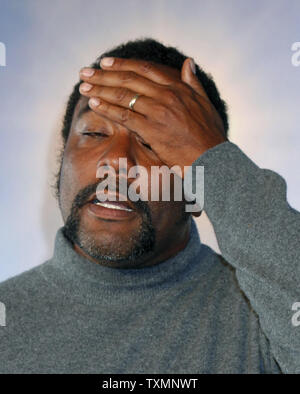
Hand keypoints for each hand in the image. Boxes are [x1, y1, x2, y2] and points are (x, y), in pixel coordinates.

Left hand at [79, 57, 226, 174]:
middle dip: (104, 74)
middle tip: (86, 71)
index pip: (145, 69)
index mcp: (179, 87)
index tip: (106, 62)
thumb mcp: (205, 103)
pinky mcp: (152, 129)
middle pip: (130, 79)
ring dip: (101, 88)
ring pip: (124, 95)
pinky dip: (107, 108)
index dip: (122, 64)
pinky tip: (94, 103)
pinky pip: (124, 116)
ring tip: (84, 86)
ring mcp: (159, 111)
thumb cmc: (210, 135)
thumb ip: (194, 82)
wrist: (213, 159)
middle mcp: (167, 95)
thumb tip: (188, 61)